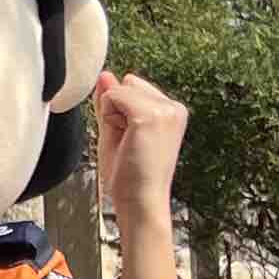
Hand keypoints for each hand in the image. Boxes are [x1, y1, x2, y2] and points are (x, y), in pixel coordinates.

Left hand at [93, 70, 188, 278]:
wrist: (140, 203)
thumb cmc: (129, 176)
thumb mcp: (117, 131)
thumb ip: (111, 102)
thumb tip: (105, 75)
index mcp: (172, 110)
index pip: (132, 86)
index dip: (120, 112)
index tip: (132, 141)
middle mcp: (174, 107)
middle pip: (126, 83)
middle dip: (117, 109)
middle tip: (129, 144)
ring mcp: (165, 110)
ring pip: (118, 89)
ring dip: (112, 116)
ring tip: (129, 145)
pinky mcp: (151, 115)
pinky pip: (112, 96)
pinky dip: (109, 119)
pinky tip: (127, 141)